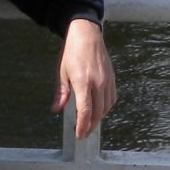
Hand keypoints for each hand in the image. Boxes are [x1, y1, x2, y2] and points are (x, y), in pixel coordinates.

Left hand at [52, 18, 115, 138]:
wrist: (87, 35)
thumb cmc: (72, 52)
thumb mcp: (62, 72)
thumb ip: (61, 92)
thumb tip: (57, 109)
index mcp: (83, 82)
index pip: (85, 110)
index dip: (82, 125)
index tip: (79, 134)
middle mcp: (98, 83)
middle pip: (97, 113)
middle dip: (90, 125)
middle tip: (82, 133)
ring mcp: (107, 81)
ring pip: (106, 108)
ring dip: (98, 118)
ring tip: (89, 123)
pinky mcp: (112, 79)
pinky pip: (111, 99)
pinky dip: (106, 108)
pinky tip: (99, 110)